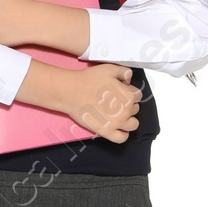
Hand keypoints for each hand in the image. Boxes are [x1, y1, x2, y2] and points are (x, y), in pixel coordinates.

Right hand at [18, 62, 140, 142]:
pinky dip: (122, 134)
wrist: (70, 92)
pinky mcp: (106, 131)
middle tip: (114, 101)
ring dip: (128, 119)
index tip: (119, 91)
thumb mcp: (109, 68)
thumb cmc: (88, 79)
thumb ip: (124, 71)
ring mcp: (117, 123)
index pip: (137, 95)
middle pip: (135, 109)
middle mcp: (126, 110)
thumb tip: (129, 78)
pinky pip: (122, 138)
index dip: (129, 92)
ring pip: (133, 124)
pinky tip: (117, 129)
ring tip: (118, 115)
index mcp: (129, 95)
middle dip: (127, 105)